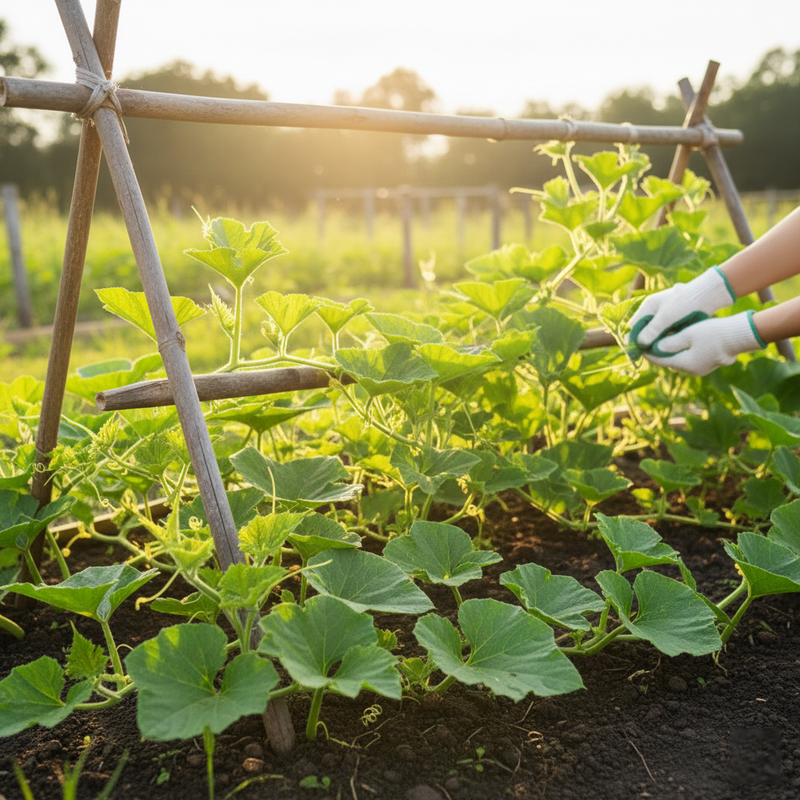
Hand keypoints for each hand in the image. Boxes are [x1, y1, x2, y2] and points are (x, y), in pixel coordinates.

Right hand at [628, 267, 736, 349]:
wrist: (708, 295)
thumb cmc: (685, 303)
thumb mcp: (666, 317)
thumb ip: (652, 330)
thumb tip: (639, 344)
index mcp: (648, 307)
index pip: (633, 326)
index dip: (632, 340)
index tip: (634, 353)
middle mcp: (654, 312)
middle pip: (643, 331)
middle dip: (644, 343)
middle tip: (646, 357)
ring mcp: (664, 316)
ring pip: (654, 334)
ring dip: (655, 344)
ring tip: (656, 355)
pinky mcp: (673, 321)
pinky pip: (664, 334)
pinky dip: (664, 341)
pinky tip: (666, 350)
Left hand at [642, 311, 765, 376]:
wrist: (739, 335)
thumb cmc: (713, 332)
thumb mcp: (688, 334)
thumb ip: (669, 342)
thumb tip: (654, 348)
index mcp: (685, 364)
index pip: (659, 360)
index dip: (648, 352)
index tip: (638, 345)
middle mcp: (692, 371)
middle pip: (668, 361)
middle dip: (657, 352)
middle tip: (647, 343)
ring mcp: (701, 369)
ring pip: (678, 361)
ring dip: (669, 352)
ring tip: (659, 342)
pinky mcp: (708, 364)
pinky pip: (688, 359)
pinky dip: (680, 352)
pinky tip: (676, 342)